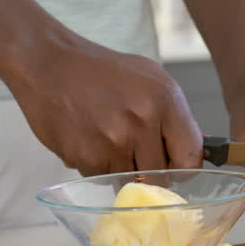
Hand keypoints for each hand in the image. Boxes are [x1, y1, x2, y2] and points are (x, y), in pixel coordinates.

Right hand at [8, 38, 202, 175]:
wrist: (48, 64)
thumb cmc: (101, 71)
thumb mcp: (150, 78)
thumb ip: (175, 115)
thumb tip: (195, 152)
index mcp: (164, 99)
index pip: (191, 157)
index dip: (183, 167)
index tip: (174, 165)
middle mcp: (142, 121)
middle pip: (161, 177)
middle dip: (151, 171)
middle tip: (135, 153)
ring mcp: (112, 142)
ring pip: (131, 181)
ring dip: (122, 170)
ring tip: (108, 141)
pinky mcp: (85, 157)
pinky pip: (102, 178)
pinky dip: (97, 167)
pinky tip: (89, 141)